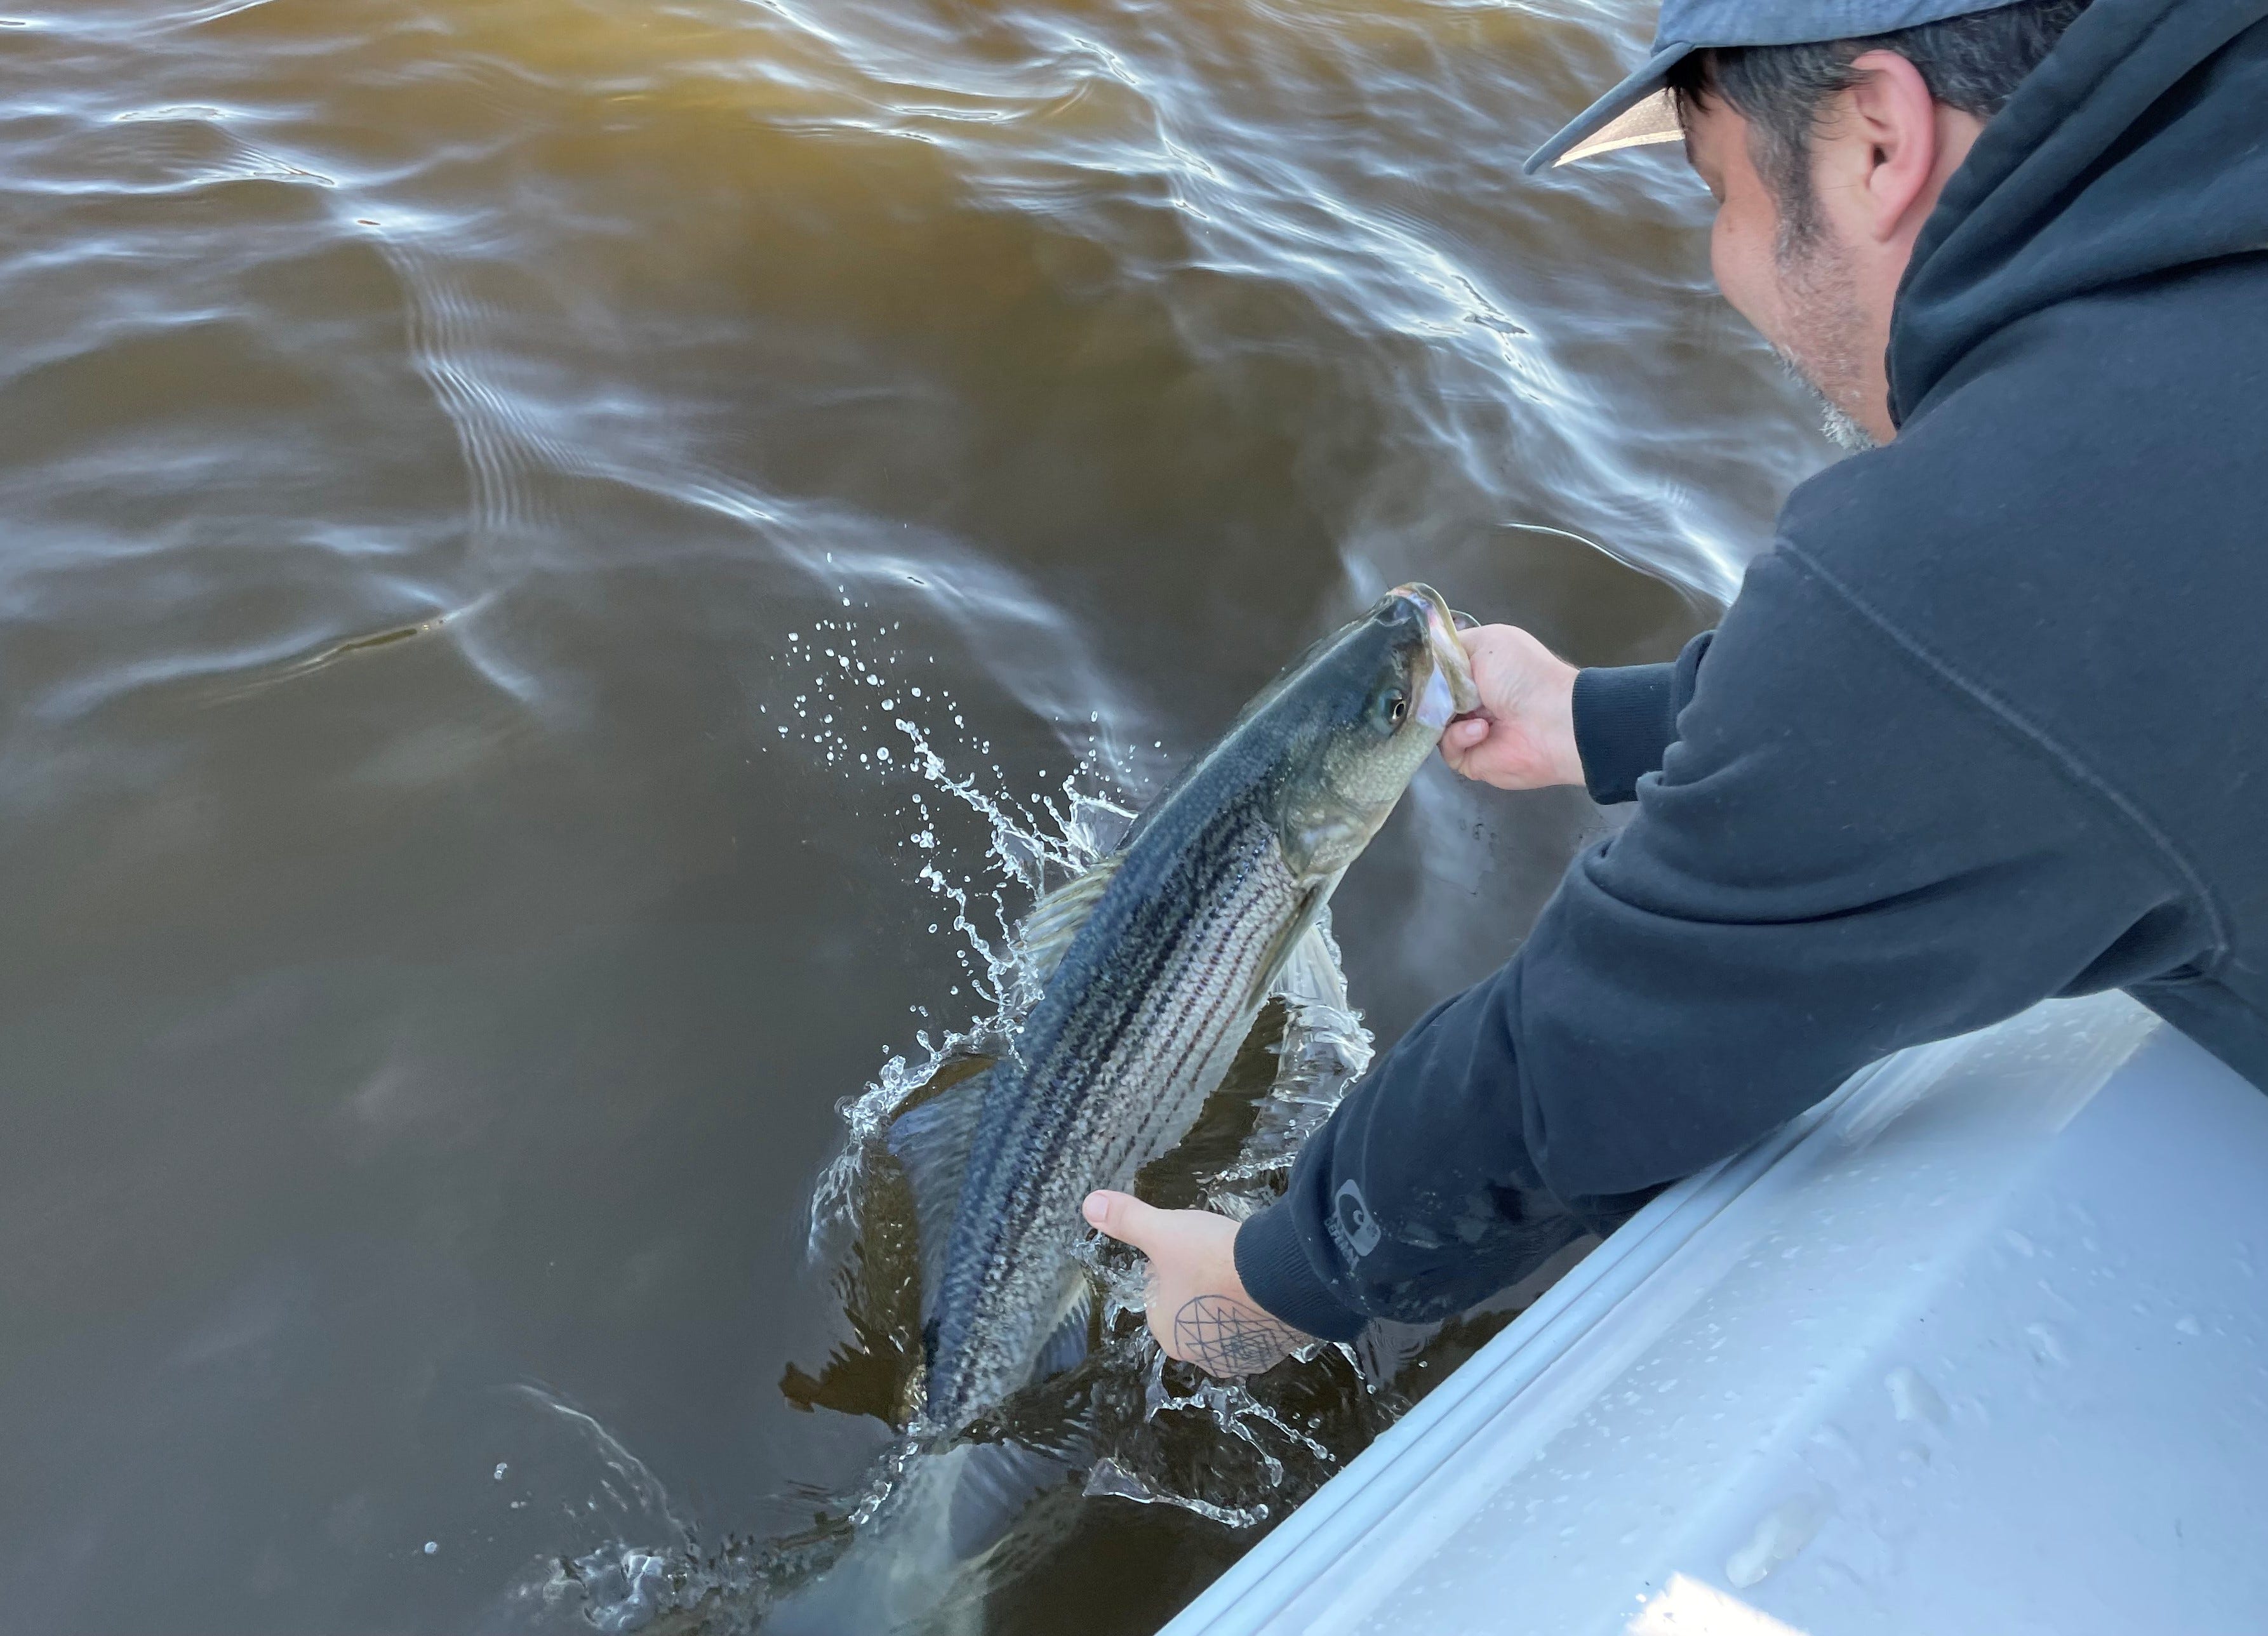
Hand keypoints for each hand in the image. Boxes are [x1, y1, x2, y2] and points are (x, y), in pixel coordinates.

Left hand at [1082, 1191, 1307, 1377]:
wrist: (1277, 1275)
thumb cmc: (1209, 1257)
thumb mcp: (1163, 1232)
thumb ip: (1127, 1220)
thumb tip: (1089, 1204)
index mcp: (1167, 1332)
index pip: (1161, 1294)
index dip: (1173, 1265)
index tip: (1191, 1248)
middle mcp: (1201, 1355)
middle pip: (1194, 1310)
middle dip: (1203, 1287)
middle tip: (1219, 1257)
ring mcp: (1240, 1357)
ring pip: (1228, 1321)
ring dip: (1233, 1301)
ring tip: (1245, 1271)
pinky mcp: (1273, 1352)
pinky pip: (1260, 1328)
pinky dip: (1261, 1311)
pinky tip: (1267, 1287)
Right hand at [1437, 624, 1583, 790]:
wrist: (1551, 720)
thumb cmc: (1521, 674)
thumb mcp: (1487, 642)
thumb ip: (1450, 649)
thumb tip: (1425, 662)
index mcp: (1475, 671)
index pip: (1436, 670)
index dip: (1424, 668)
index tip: (1411, 666)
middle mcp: (1469, 700)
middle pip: (1427, 697)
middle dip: (1424, 692)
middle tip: (1425, 689)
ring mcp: (1467, 729)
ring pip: (1430, 723)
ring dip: (1442, 714)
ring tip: (1462, 708)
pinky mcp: (1469, 758)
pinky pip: (1446, 747)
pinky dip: (1459, 737)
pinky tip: (1481, 729)